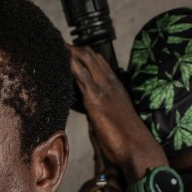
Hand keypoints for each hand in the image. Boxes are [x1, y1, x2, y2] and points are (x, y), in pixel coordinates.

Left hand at [69, 45, 164, 177]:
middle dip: (73, 48)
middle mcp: (111, 84)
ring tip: (54, 44)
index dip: (84, 54)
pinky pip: (80, 75)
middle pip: (91, 56)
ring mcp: (104, 89)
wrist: (137, 148)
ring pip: (85, 61)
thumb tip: (96, 115)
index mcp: (116, 88)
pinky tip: (58, 57)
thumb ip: (104, 113)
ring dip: (69, 51)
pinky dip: (68, 63)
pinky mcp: (95, 99)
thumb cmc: (127, 140)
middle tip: (57, 43)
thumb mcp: (115, 121)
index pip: (99, 63)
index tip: (70, 49)